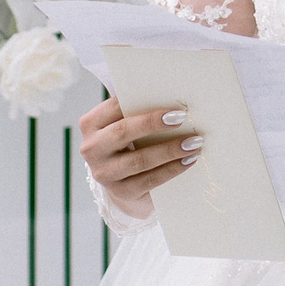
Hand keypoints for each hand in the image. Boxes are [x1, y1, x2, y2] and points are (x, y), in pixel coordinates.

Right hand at [77, 95, 201, 221]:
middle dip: (153, 124)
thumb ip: (135, 109)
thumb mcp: (124, 124)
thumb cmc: (127, 142)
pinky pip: (149, 179)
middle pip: (123, 132)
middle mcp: (92, 149)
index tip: (168, 103)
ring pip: (139, 160)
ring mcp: (104, 173)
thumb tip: (166, 93)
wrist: (121, 181)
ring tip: (194, 143)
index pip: (114, 108)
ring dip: (170, 150)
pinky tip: (188, 161)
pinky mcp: (120, 192)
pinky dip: (172, 169)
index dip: (141, 105)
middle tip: (182, 118)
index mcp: (90, 124)